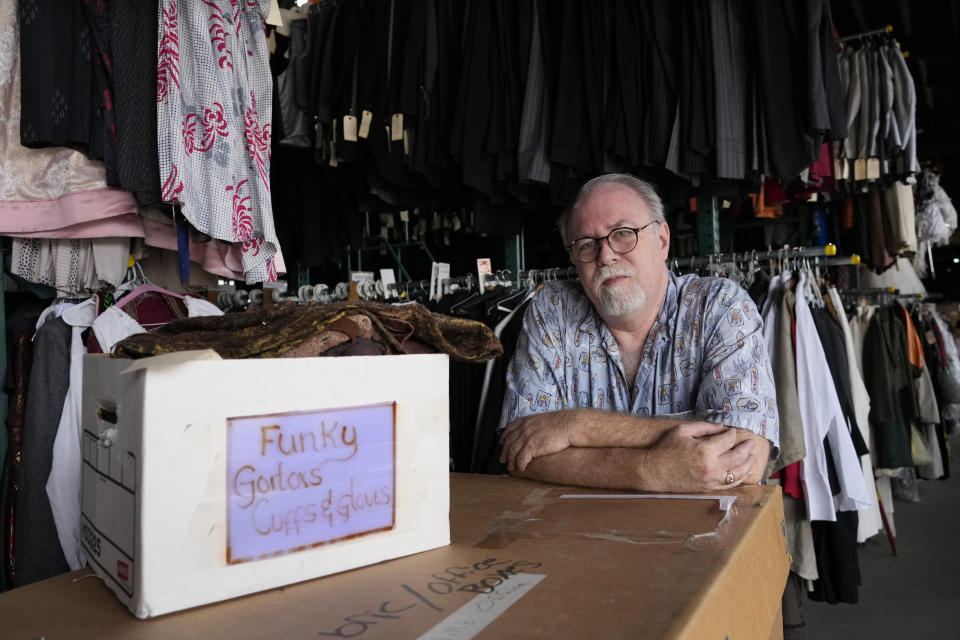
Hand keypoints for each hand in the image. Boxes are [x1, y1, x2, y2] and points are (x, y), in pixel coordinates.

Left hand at [499, 412, 579, 472]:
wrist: (568, 425)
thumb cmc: (559, 423)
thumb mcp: (542, 420)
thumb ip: (533, 425)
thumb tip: (531, 432)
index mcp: (526, 421)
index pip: (509, 429)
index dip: (504, 437)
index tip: (502, 443)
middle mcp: (524, 428)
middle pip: (509, 442)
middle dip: (505, 452)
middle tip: (503, 460)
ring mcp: (527, 437)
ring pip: (513, 451)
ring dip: (511, 461)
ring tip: (511, 467)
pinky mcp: (532, 446)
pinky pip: (521, 458)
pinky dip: (520, 464)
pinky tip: (521, 468)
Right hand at [638, 421, 756, 492]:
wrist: (654, 471)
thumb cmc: (666, 448)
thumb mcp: (682, 431)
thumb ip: (704, 427)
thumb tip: (722, 427)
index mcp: (705, 450)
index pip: (728, 440)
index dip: (732, 434)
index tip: (732, 431)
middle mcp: (712, 466)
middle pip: (738, 456)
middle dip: (747, 448)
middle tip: (751, 442)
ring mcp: (712, 479)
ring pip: (739, 472)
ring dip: (749, 463)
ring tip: (753, 456)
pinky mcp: (710, 487)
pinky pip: (731, 484)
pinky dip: (741, 477)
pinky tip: (745, 471)